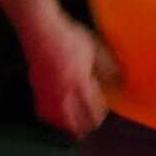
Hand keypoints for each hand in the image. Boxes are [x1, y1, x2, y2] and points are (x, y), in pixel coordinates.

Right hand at [25, 18, 117, 138]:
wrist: (42, 30)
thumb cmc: (70, 36)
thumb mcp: (95, 48)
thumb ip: (107, 66)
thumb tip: (119, 78)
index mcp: (79, 80)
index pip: (91, 107)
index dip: (99, 114)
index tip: (103, 114)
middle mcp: (62, 91)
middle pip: (73, 120)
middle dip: (84, 126)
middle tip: (91, 126)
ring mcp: (47, 92)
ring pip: (57, 119)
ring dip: (67, 125)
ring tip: (75, 126)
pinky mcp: (37, 88)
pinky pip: (43, 112)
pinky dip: (52, 117)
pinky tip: (57, 114)